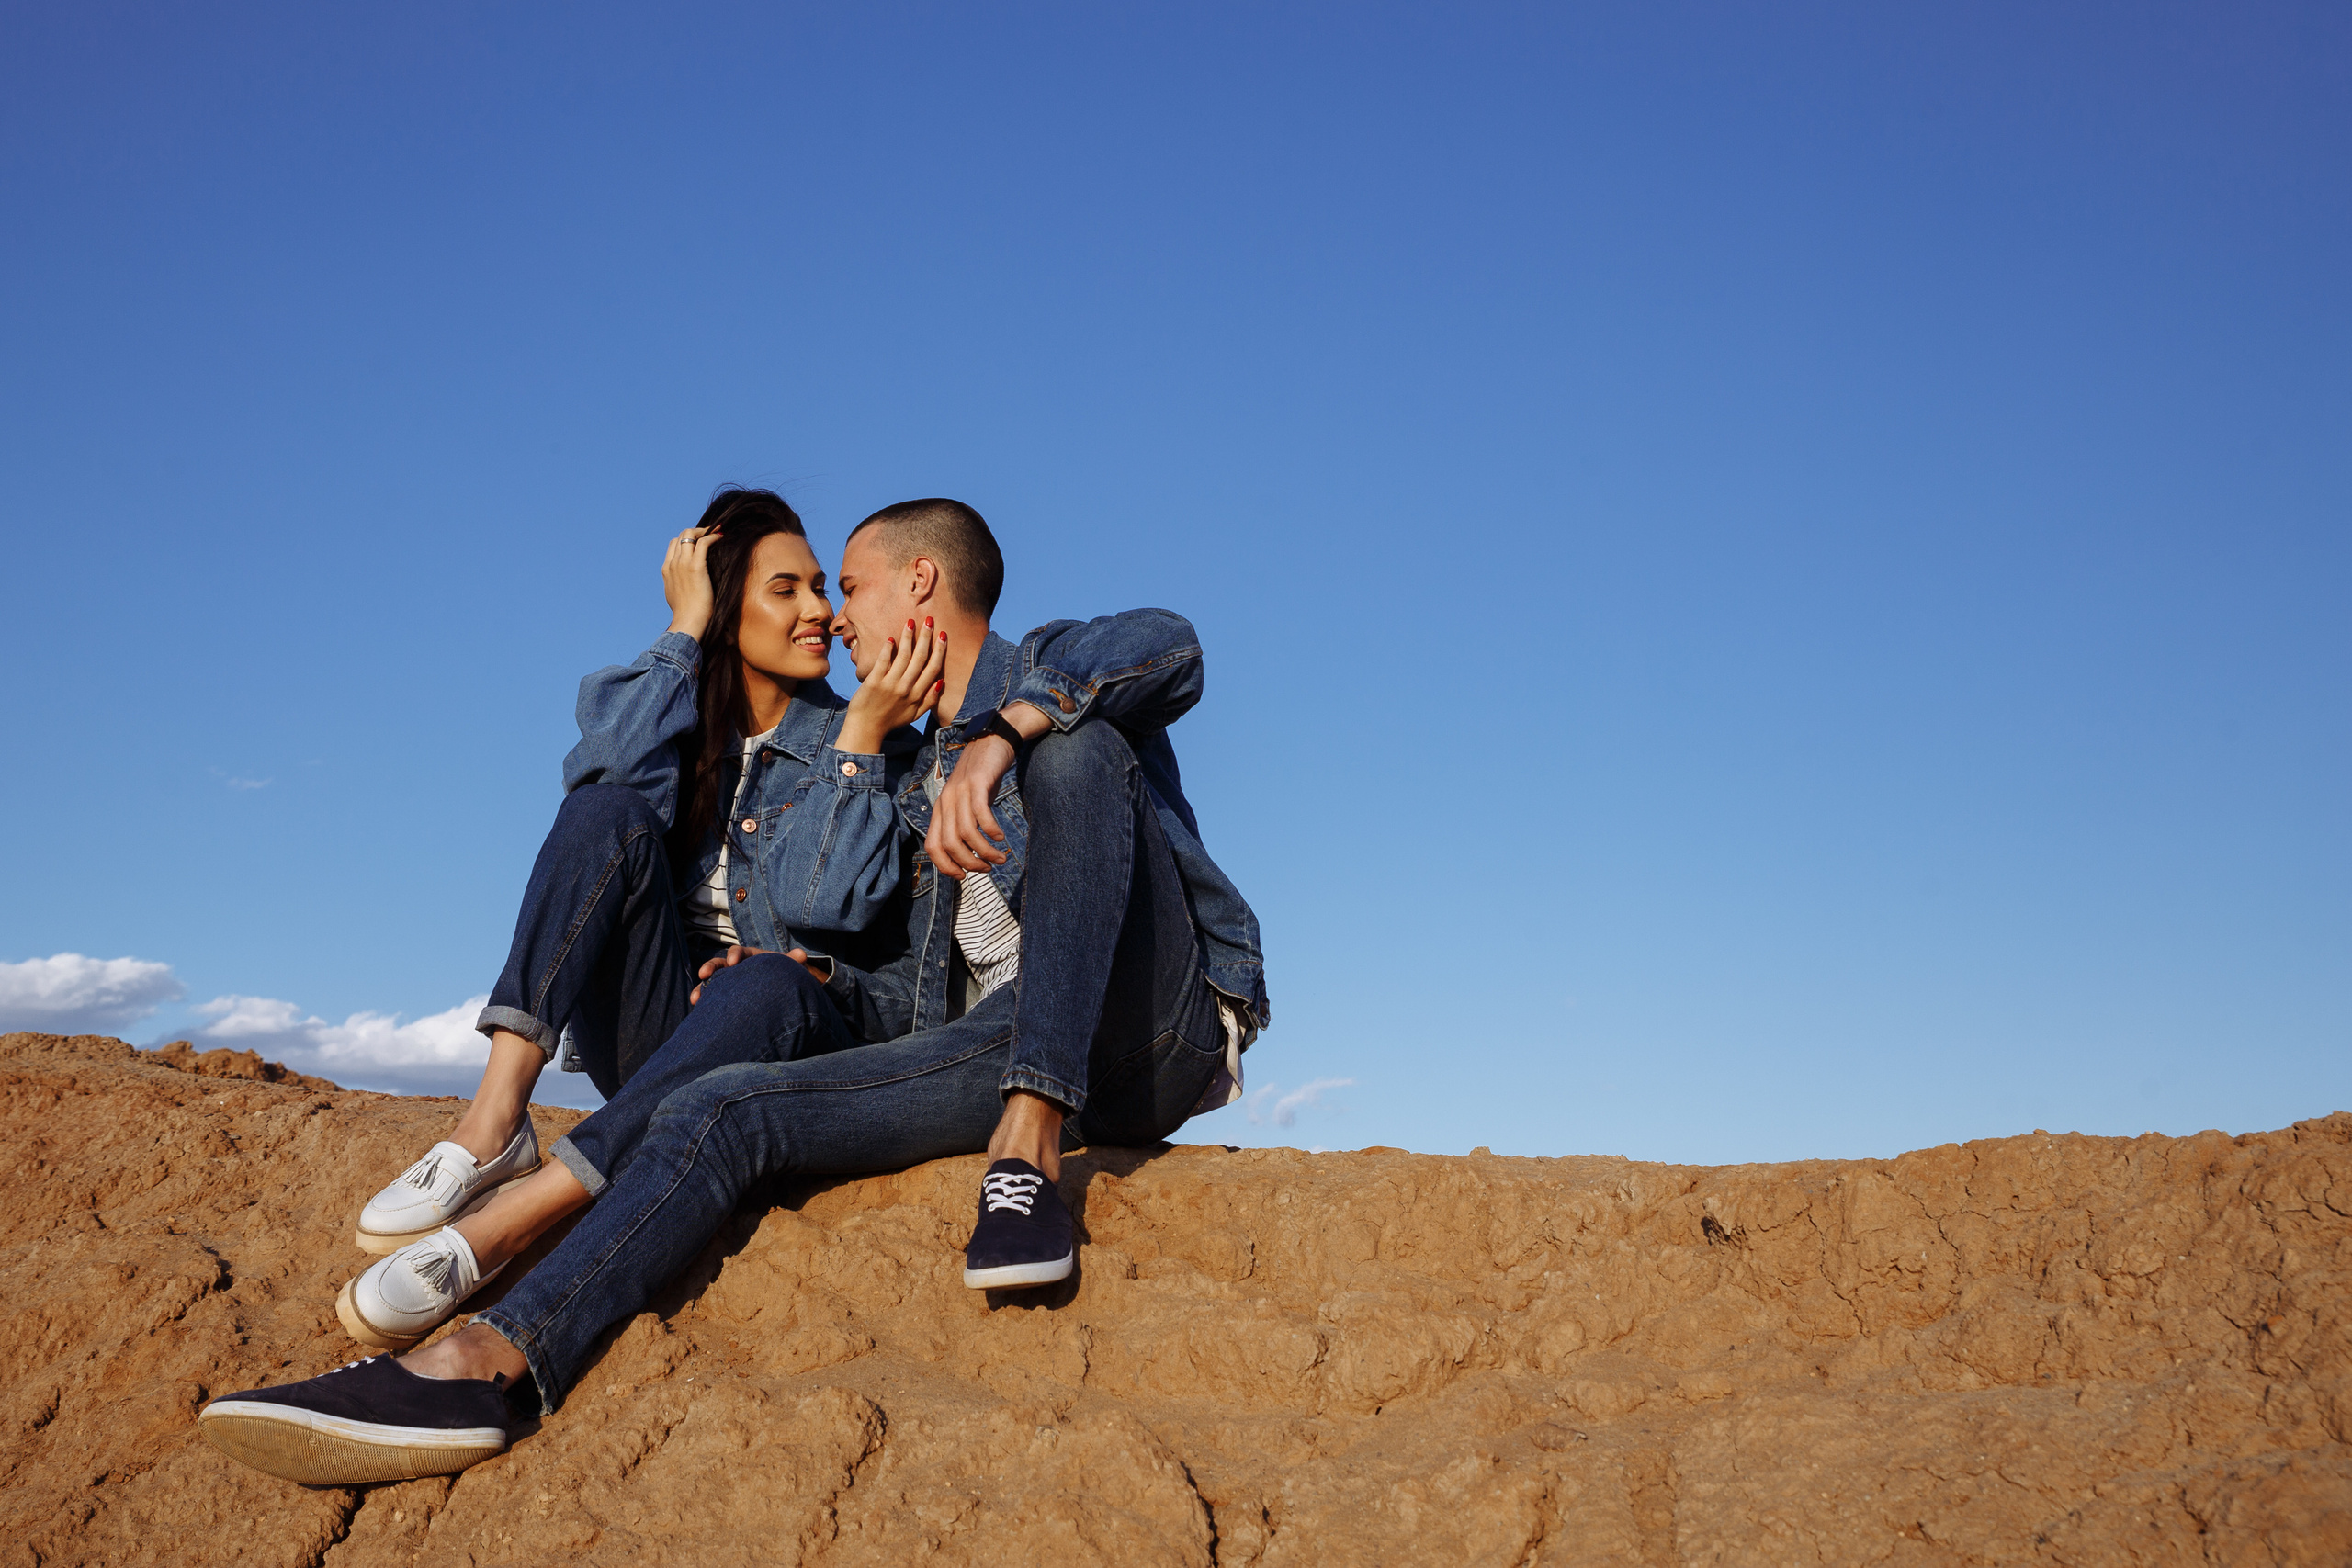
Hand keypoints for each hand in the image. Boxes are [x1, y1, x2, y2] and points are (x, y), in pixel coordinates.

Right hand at [663, 526, 720, 639]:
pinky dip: (712, 536)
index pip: (674, 544)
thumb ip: (677, 585)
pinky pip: (703, 542)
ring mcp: (682, 564)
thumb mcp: (675, 596)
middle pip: (681, 535)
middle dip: (696, 531)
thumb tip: (684, 583)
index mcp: (666, 569)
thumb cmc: (686, 614)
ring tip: (717, 533)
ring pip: (689, 534)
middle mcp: (672, 563)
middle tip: (710, 534)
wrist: (688, 621)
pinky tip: (721, 538)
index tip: (700, 541)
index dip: (687, 539)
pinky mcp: (695, 567)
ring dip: (704, 530)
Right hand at [690, 945, 827, 1003]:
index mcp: (749, 957)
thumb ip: (792, 962)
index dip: (735, 955)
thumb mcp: (788, 968)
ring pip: (711, 982)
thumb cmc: (782, 975)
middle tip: (704, 974)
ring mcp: (727, 982)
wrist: (779, 991)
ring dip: (701, 988)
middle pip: (719, 964)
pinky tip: (698, 1010)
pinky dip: (704, 1003)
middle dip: (711, 967)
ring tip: (696, 999)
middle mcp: (735, 967)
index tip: (733, 961)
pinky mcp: (723, 996)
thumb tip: (801, 955)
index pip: (739, 952)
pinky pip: (711, 998)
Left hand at [838, 618, 948, 754]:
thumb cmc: (890, 721)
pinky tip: (891, 638)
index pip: (932, 669)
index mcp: (917, 695)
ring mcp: (889, 685)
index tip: (942, 635)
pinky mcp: (873, 682)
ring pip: (903, 657)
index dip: (939, 651)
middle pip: (920, 659)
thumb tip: (941, 682)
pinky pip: (883, 662)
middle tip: (929, 621)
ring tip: (911, 622)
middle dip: (926, 638)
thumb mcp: (914, 715)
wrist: (865, 728)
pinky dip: (888, 649)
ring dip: (908, 638)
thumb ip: (929, 700)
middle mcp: (906, 689)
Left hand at [927, 733, 1011, 878]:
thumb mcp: (967, 801)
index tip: (963, 876)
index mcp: (940, 809)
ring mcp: (960, 791)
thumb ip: (965, 823)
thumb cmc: (982, 775)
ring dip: (984, 851)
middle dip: (968, 863)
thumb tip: (971, 853)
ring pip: (965, 832)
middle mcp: (946, 801)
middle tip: (986, 869)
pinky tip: (1000, 837)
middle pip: (949, 844)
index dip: (945, 866)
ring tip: (999, 858)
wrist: (992, 740)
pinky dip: (991, 830)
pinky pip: (981, 813)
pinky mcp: (977, 782)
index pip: (933, 846)